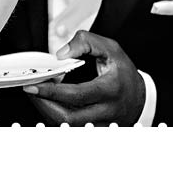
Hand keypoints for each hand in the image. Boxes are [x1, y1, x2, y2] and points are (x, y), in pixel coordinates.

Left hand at [22, 31, 145, 125]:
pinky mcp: (95, 129)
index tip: (34, 86)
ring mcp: (101, 123)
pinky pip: (72, 127)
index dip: (51, 92)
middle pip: (69, 118)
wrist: (140, 95)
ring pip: (68, 126)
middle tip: (31, 91)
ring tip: (39, 95)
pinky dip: (57, 116)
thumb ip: (85, 43)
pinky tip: (51, 103)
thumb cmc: (124, 72)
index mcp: (109, 89)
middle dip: (44, 105)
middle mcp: (106, 110)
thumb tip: (62, 54)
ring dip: (48, 111)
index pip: (76, 95)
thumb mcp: (110, 48)